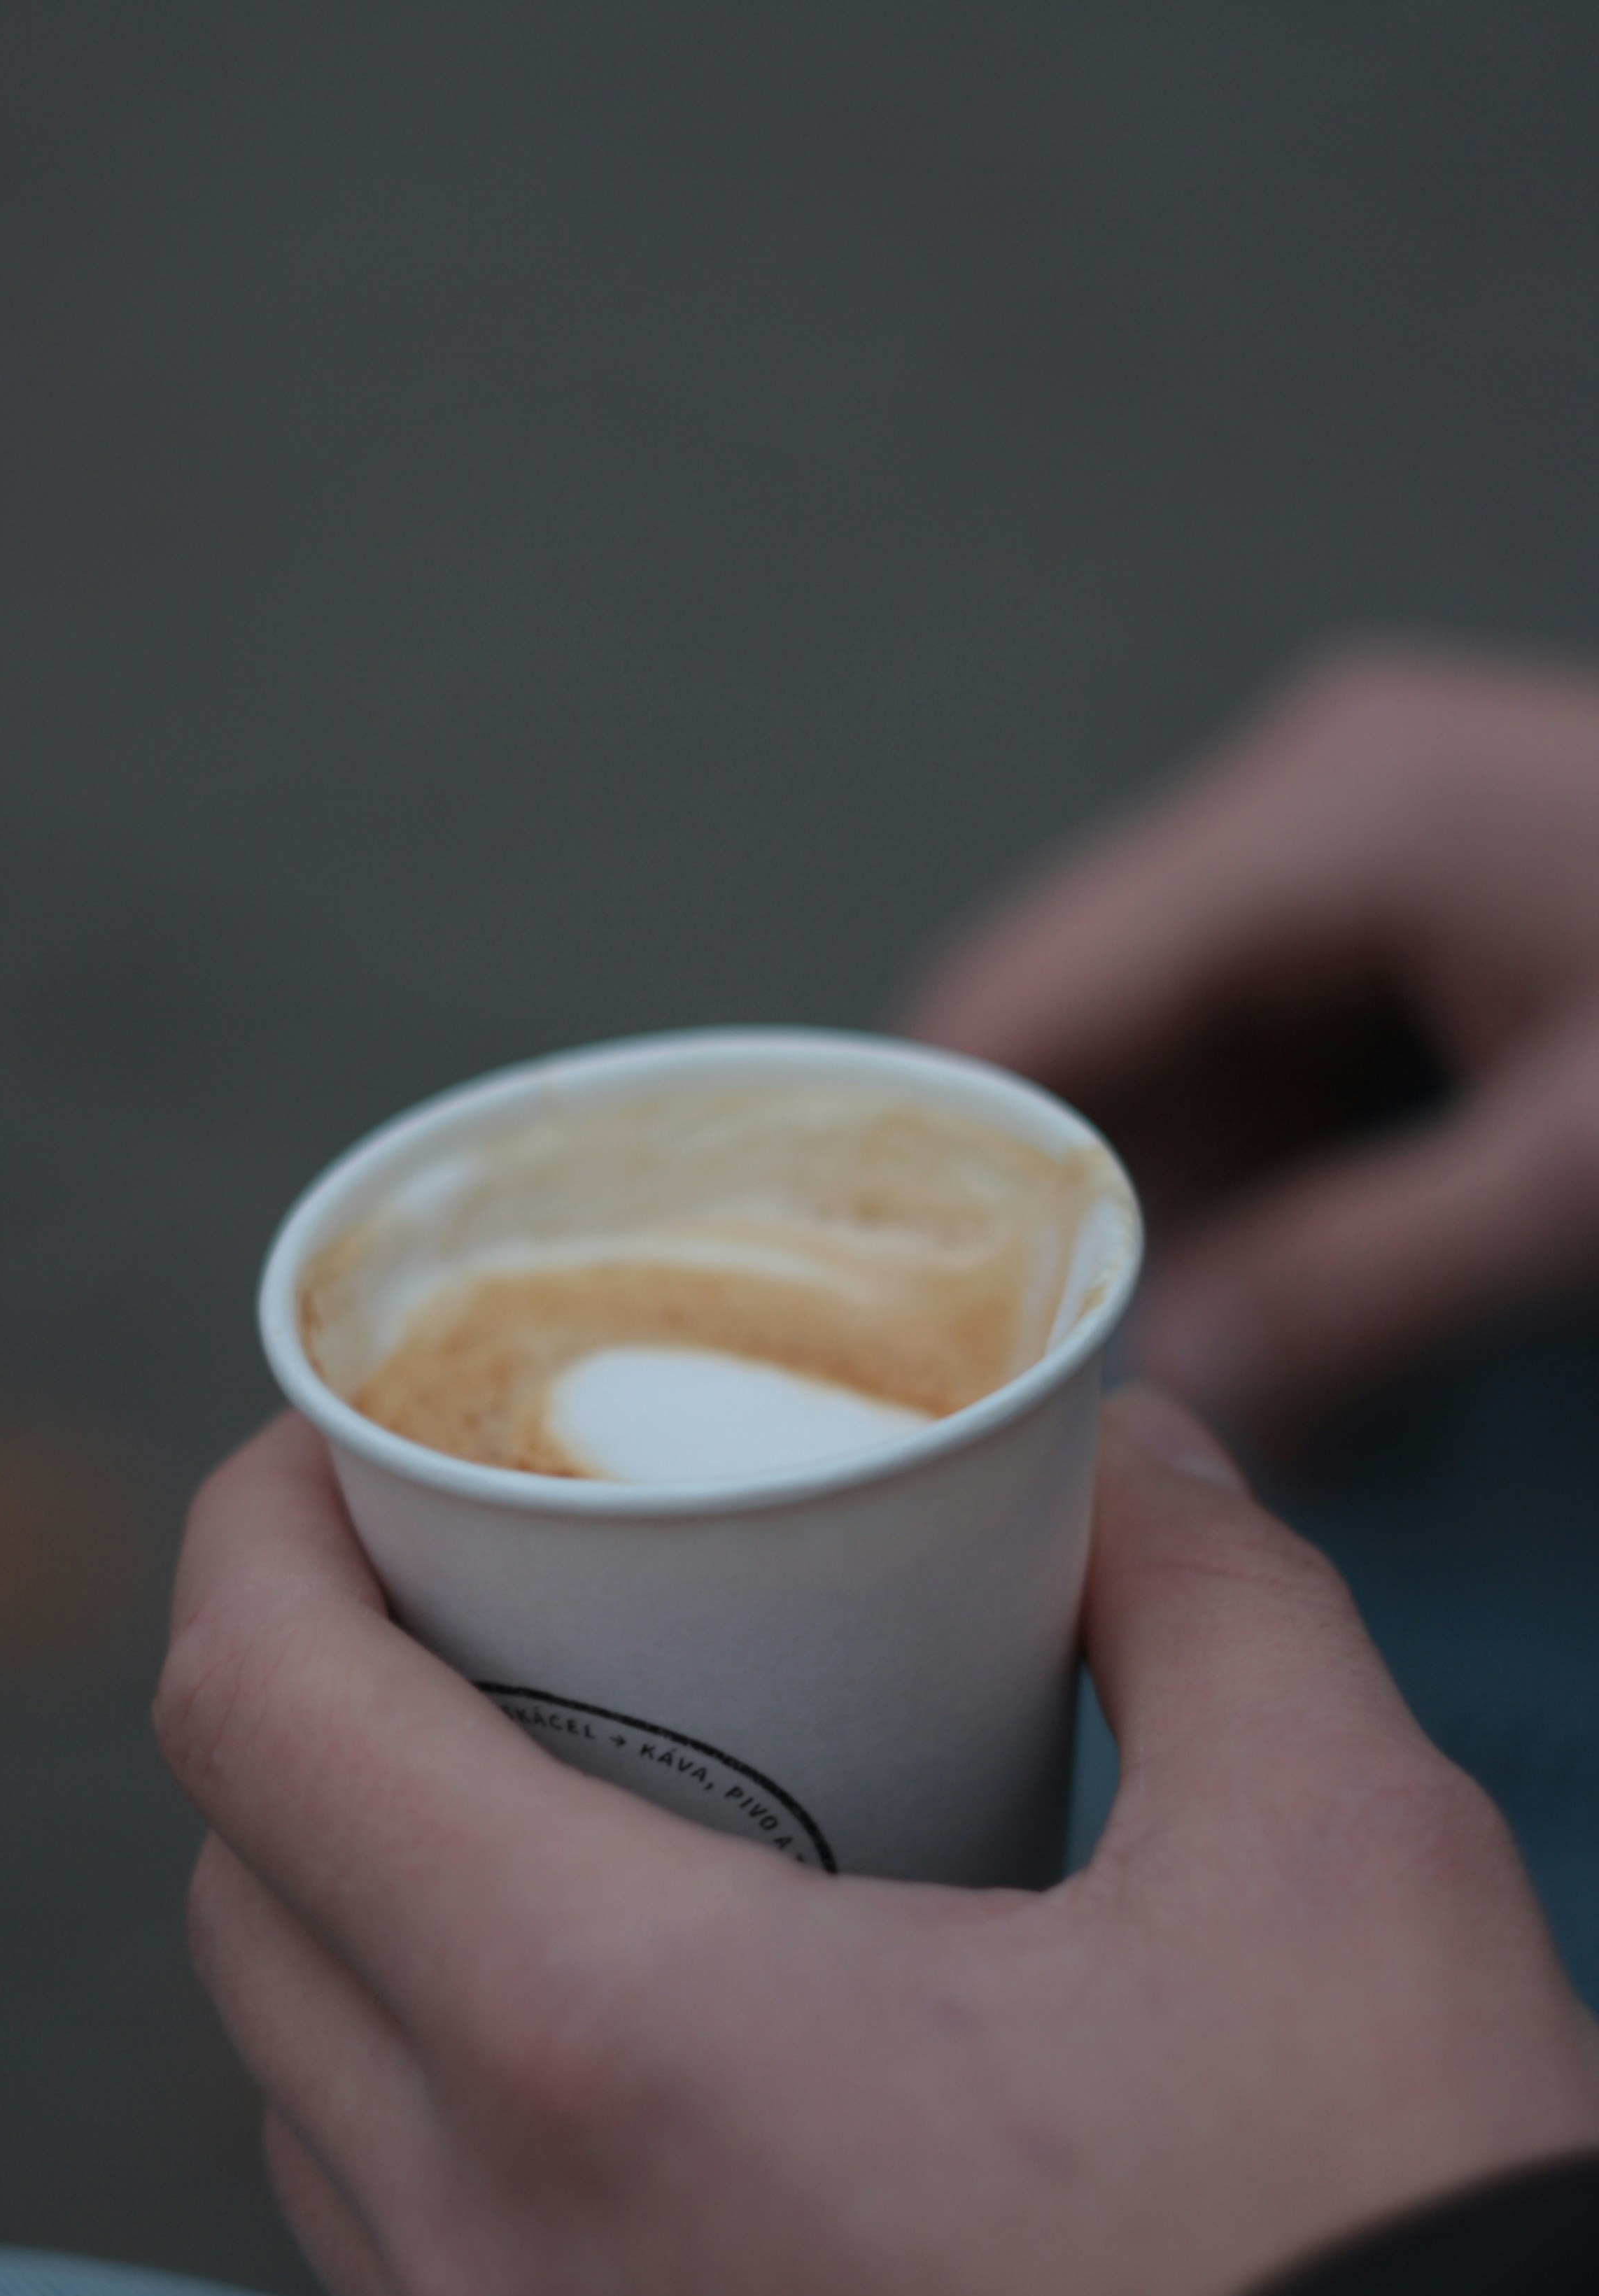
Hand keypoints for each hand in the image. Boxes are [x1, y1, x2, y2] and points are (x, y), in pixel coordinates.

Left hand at [158, 1402, 1598, 2295]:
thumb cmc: (1362, 2272)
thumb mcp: (1338, 1857)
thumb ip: (1207, 1593)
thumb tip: (1129, 1452)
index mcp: (603, 2041)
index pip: (260, 1712)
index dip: (255, 1525)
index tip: (331, 1438)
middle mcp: (495, 2249)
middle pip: (248, 1890)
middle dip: (310, 1697)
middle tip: (475, 1593)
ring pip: (307, 2089)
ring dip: (359, 1902)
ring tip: (543, 1793)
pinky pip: (405, 2258)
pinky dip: (436, 2090)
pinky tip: (622, 2040)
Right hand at [904, 647, 1598, 1438]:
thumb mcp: (1591, 1173)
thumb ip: (1361, 1283)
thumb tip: (1152, 1408)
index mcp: (1322, 815)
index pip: (1023, 993)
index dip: (911, 1160)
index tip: (844, 1327)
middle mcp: (1305, 816)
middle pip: (1077, 1037)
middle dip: (1050, 1224)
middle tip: (1001, 1404)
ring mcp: (1353, 872)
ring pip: (1166, 1072)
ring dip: (1163, 1231)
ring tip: (1169, 1387)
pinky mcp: (1405, 937)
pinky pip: (1266, 1078)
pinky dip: (1258, 1201)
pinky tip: (1281, 1315)